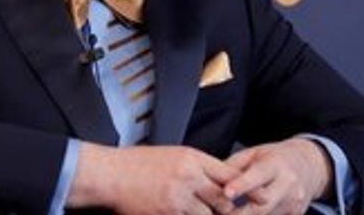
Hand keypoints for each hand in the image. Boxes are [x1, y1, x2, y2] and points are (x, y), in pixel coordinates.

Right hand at [70, 143, 242, 214]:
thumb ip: (196, 168)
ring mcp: (178, 197)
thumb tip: (217, 181)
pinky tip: (179, 212)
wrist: (109, 175)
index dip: (243, 187)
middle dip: (225, 208)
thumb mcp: (171, 156)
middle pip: (223, 199)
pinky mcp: (167, 214)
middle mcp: (188, 176)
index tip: (254, 195)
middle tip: (224, 210)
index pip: (228, 174)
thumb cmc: (137, 164)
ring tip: (196, 210)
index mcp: (191, 158)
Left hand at [222, 139, 333, 214]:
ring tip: (227, 214)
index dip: (242, 185)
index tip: (227, 192)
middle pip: (263, 205)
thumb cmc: (274, 158)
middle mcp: (288, 185)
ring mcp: (294, 203)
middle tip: (219, 213)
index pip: (258, 175)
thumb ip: (233, 166)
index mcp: (276, 165)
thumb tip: (210, 178)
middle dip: (239, 214)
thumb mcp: (254, 153)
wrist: (309, 166)